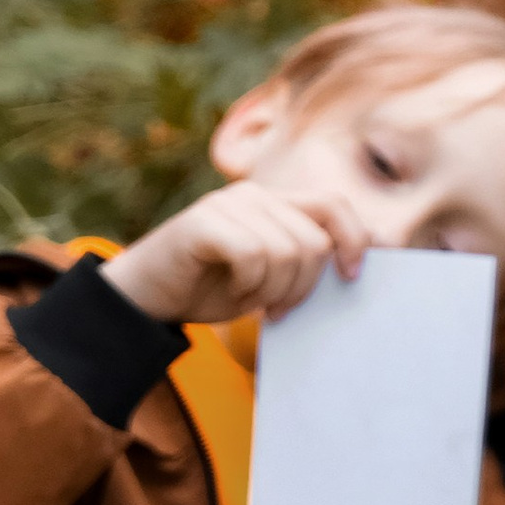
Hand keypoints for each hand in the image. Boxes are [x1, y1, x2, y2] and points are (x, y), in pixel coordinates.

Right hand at [105, 183, 364, 327]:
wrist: (145, 300)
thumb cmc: (211, 289)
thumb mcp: (270, 276)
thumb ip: (304, 260)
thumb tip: (359, 261)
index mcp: (276, 203)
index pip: (334, 205)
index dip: (354, 240)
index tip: (351, 278)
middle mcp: (254, 195)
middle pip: (314, 240)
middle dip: (304, 286)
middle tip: (279, 309)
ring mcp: (227, 204)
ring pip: (286, 252)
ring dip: (273, 291)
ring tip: (252, 300)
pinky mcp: (202, 221)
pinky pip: (252, 255)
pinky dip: (249, 285)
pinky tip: (234, 291)